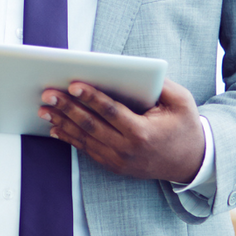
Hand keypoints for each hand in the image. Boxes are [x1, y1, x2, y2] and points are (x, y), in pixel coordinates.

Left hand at [40, 78, 203, 183]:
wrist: (190, 163)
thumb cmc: (185, 127)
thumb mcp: (181, 102)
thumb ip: (160, 85)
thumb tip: (135, 69)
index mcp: (143, 132)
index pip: (111, 112)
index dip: (91, 97)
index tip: (73, 85)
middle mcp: (127, 149)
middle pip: (91, 125)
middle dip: (67, 108)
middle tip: (48, 94)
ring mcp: (118, 160)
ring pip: (84, 139)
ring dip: (62, 123)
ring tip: (44, 109)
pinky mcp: (114, 165)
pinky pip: (87, 150)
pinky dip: (70, 138)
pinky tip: (55, 127)